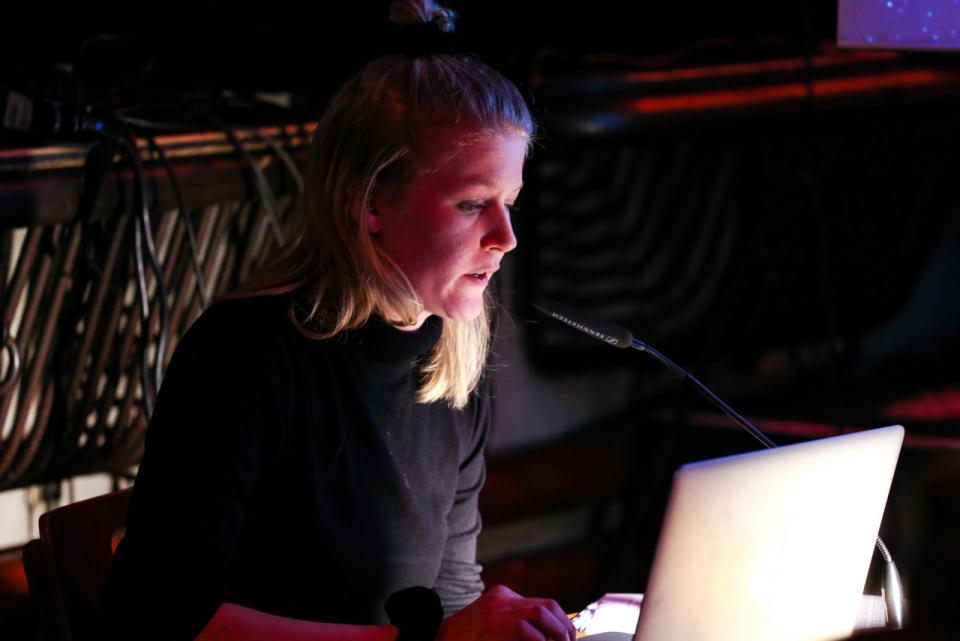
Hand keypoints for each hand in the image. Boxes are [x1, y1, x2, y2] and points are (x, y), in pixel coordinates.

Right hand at [436, 584, 576, 640]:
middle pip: (546, 606)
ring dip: (558, 633)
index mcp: (500, 596)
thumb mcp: (488, 624)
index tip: (565, 635)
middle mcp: (502, 600)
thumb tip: (542, 636)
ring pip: (542, 614)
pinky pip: (531, 635)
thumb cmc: (463, 640)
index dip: (557, 620)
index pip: (538, 603)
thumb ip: (511, 623)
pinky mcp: (499, 629)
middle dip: (564, 626)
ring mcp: (499, 612)